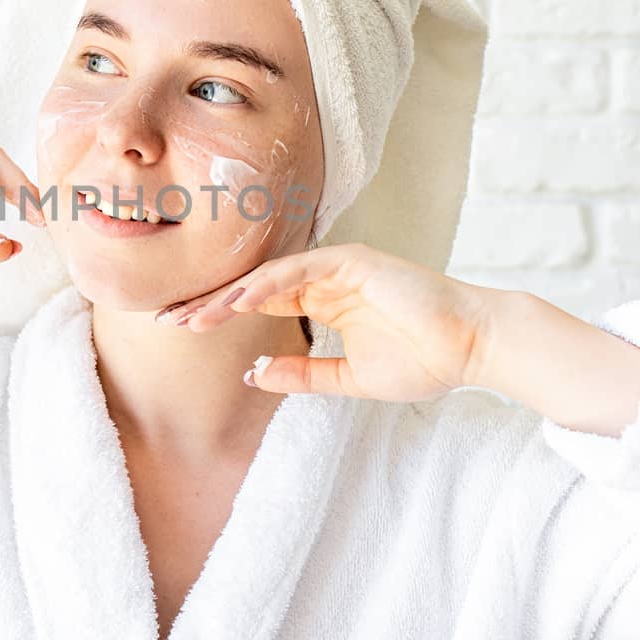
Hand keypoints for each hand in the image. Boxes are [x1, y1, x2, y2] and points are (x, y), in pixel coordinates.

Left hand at [166, 242, 503, 400]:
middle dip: (209, 302)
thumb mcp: (348, 378)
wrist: (471, 348)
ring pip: (268, 277)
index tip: (181, 328)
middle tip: (168, 318)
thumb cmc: (422, 361)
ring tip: (193, 316)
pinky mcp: (353, 260)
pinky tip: (235, 301)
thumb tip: (253, 373)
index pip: (257, 302)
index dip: (218, 314)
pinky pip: (299, 269)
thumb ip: (302, 374)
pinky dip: (265, 283)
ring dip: (228, 296)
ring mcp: (338, 266)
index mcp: (322, 299)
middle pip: (252, 285)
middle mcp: (324, 277)